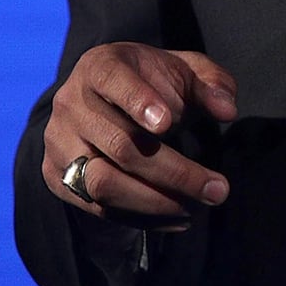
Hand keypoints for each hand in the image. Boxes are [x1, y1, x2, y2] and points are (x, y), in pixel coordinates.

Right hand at [42, 43, 236, 224]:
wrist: (108, 101)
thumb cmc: (154, 82)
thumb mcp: (186, 71)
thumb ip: (211, 84)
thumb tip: (228, 111)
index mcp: (100, 66)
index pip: (114, 80)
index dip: (139, 101)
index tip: (168, 124)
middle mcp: (71, 104)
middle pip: (120, 144)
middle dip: (174, 171)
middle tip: (218, 189)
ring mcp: (59, 143)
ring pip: (104, 183)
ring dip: (156, 202)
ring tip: (198, 209)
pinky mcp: (56, 177)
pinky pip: (97, 206)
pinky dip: (138, 218)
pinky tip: (176, 219)